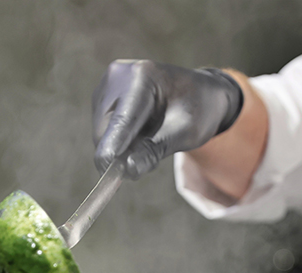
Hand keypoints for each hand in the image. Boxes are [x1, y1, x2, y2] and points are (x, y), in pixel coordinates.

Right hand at [92, 60, 242, 178]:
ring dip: (121, 147)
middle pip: (106, 128)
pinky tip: (141, 133)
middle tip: (149, 161)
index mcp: (143, 76)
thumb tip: (129, 169)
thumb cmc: (197, 111)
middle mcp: (119, 74)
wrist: (200, 94)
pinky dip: (118, 140)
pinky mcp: (103, 95)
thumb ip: (155, 150)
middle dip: (121, 152)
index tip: (105, 168)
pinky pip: (103, 129)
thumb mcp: (184, 133)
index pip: (122, 118)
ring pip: (102, 132)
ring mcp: (108, 84)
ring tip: (152, 139)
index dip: (112, 145)